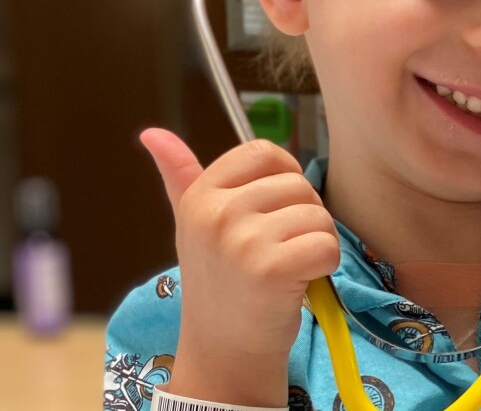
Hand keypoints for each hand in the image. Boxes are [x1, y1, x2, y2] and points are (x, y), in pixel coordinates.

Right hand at [141, 129, 339, 358]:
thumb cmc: (219, 281)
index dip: (284, 177)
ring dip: (316, 243)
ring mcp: (242, 241)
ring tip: (285, 267)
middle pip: (300, 185)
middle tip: (277, 251)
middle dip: (303, 218)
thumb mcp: (193, 224)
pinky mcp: (272, 268)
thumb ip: (179, 176)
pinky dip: (325, 265)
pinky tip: (298, 283)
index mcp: (200, 196)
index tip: (272, 210)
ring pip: (319, 216)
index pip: (265, 152)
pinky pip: (327, 245)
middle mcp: (217, 214)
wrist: (224, 347)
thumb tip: (153, 133)